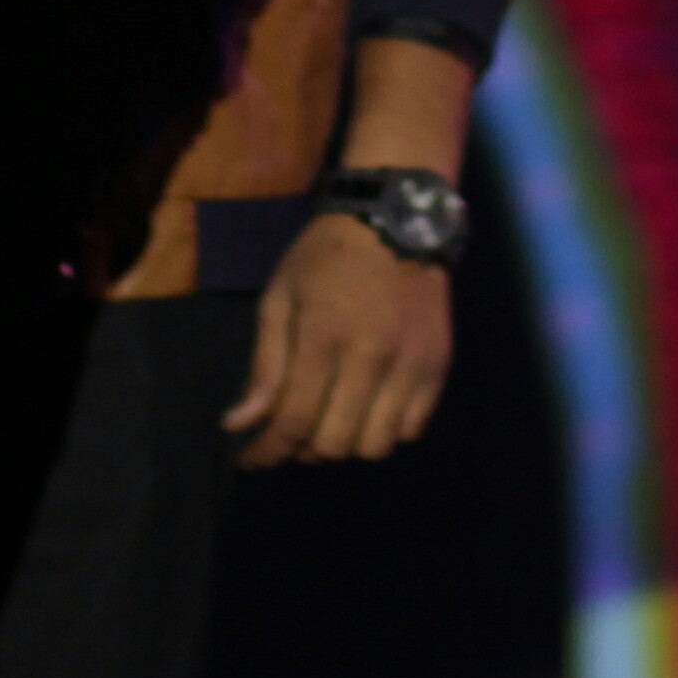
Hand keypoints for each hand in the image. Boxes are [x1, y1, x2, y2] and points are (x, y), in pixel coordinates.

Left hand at [221, 212, 452, 466]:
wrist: (396, 218)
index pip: (294, 423)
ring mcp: (410, 364)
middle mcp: (371, 357)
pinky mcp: (438, 366)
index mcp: (324, 337)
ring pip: (375, 446)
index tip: (251, 459)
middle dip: (302, 451)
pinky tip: (369, 409)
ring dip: (346, 445)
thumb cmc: (325, 256)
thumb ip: (265, 364)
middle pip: (334, 445)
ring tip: (331, 423)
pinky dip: (385, 432)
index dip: (268, 452)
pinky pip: (411, 430)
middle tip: (291, 434)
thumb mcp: (281, 296)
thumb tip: (239, 425)